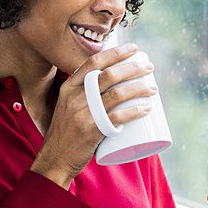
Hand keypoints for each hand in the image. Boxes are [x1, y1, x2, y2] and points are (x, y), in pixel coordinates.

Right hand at [30, 44, 157, 187]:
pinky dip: (135, 111)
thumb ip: (83, 94)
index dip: (116, 52)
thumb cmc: (66, 132)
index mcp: (69, 87)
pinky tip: (146, 109)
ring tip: (153, 88)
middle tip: (149, 68)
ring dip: (139, 88)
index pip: (94, 62)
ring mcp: (83, 113)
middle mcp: (75, 97)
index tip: (134, 48)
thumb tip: (111, 82)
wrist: (55, 159)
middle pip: (109, 75)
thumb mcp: (67, 106)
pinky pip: (118, 118)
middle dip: (133, 68)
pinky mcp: (92, 130)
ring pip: (117, 94)